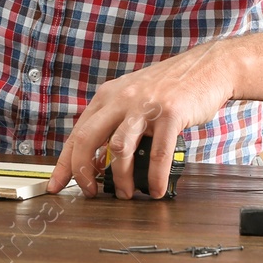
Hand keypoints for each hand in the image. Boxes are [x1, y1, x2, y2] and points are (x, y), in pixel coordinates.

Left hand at [47, 40, 237, 198]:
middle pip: (87, 139)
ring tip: (125, 194)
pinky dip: (154, 177)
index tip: (55, 185)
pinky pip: (157, 153)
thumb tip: (99, 161)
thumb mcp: (133, 97)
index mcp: (108, 96)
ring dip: (120, 178)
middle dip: (83, 172)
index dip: (63, 163)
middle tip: (90, 192)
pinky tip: (155, 190)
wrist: (207, 67)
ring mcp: (144, 105)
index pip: (77, 133)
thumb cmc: (170, 88)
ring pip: (119, 148)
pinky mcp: (169, 113)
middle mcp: (121, 99)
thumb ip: (115, 122)